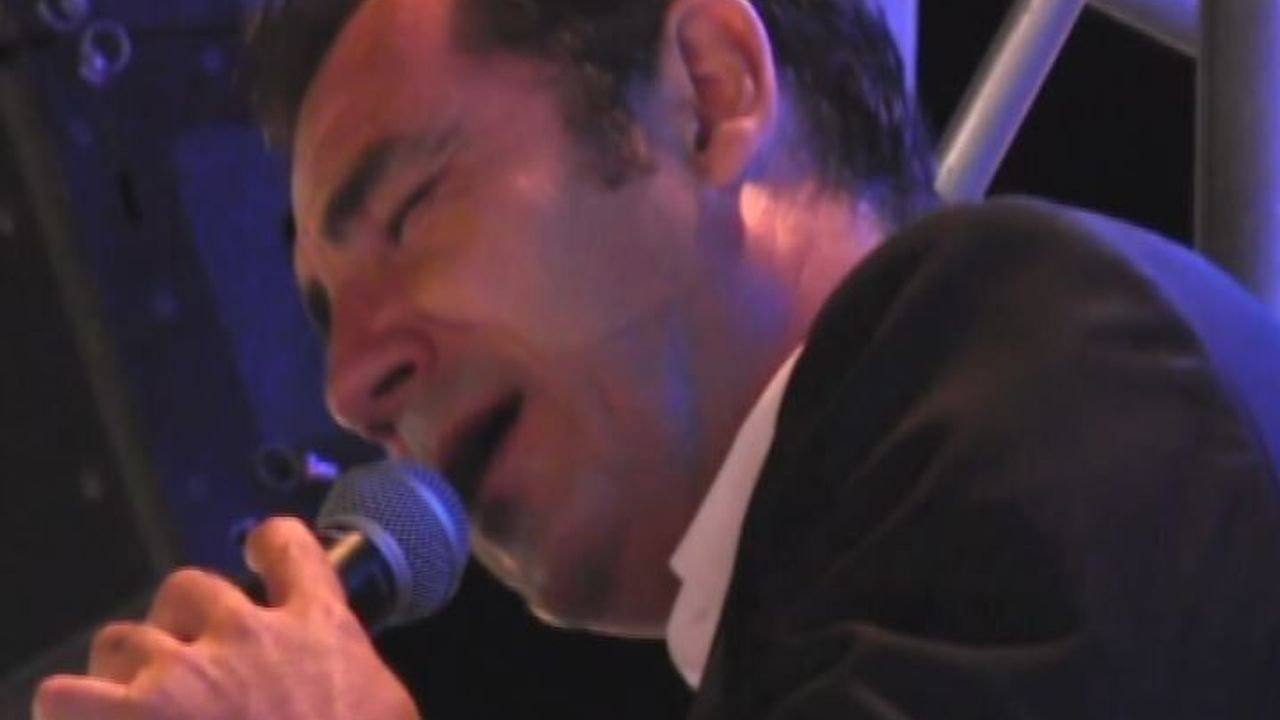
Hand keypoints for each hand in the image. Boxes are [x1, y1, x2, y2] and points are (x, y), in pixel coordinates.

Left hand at [32, 517, 419, 719]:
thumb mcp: (390, 712)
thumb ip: (359, 683)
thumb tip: (351, 691)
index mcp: (317, 630)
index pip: (290, 551)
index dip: (271, 546)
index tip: (260, 556)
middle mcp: (246, 634)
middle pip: (189, 588)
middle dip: (179, 621)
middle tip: (187, 665)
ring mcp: (181, 674)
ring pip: (122, 640)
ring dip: (125, 673)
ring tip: (131, 710)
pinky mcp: (126, 717)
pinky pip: (64, 695)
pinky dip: (71, 712)